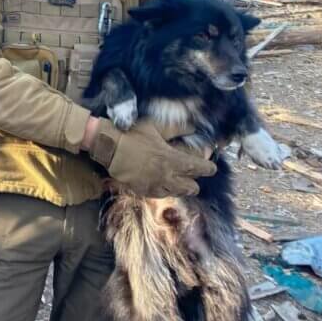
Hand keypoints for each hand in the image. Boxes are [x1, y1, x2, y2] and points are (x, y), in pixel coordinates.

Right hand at [86, 118, 216, 197]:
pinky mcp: (144, 191)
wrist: (110, 147)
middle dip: (194, 181)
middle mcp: (167, 176)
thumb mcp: (156, 126)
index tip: (211, 167)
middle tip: (190, 173)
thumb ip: (176, 128)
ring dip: (180, 187)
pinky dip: (163, 189)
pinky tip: (160, 182)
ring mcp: (155, 186)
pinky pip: (160, 195)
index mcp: (173, 159)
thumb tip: (193, 126)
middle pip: (191, 188)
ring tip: (176, 179)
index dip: (208, 168)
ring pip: (177, 193)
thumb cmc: (133, 134)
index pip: (199, 168)